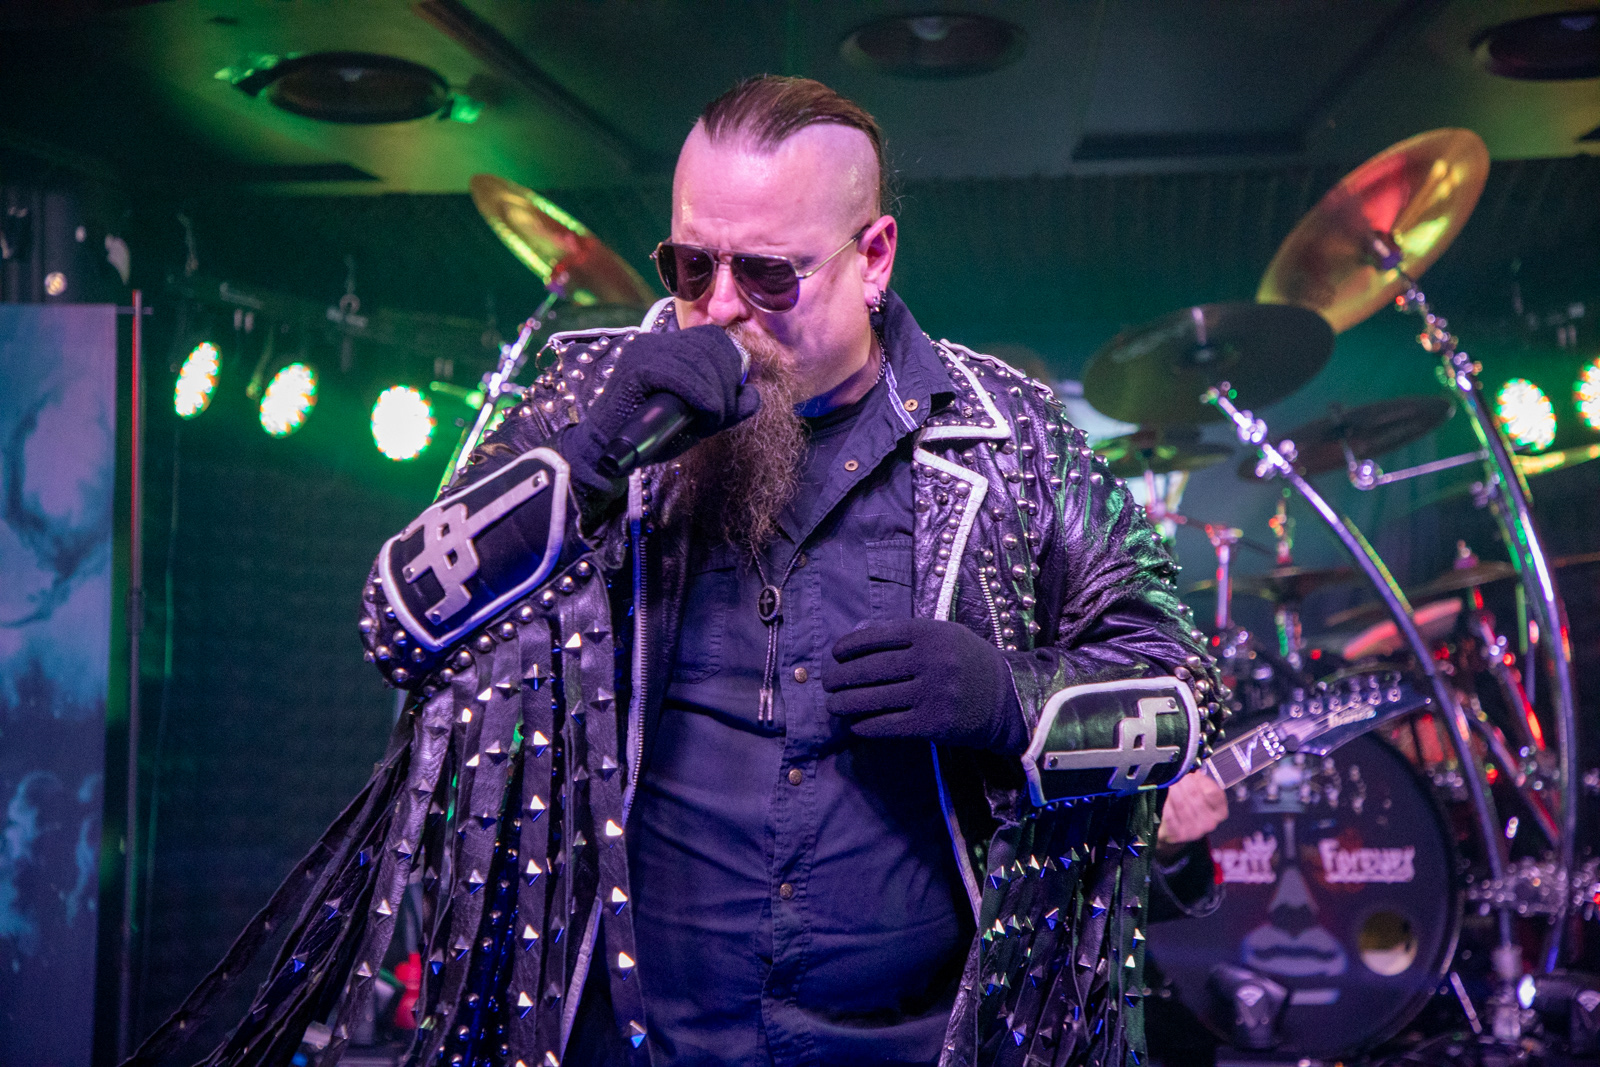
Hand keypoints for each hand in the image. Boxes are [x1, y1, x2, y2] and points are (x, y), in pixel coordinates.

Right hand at [580, 326, 757, 453]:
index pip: (712, 338)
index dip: (729, 367)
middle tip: (721, 416)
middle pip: (711, 346)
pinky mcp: (637, 368)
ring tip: (711, 421)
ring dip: (717, 396)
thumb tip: (753, 394)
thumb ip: (724, 406)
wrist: (608, 455)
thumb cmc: (649, 439)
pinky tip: (703, 418)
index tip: (727, 400)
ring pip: (700, 362)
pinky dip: (702, 398)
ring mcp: (643, 352)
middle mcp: (654, 343)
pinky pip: (683, 376)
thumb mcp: (696, 420)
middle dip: (727, 383)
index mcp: (667, 348)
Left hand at [823, 618, 1027, 753]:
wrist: (1008, 699)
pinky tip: (856, 725)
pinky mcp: (932, 723)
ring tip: (833, 705)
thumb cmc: (970, 663)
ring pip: (875, 698)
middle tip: (827, 682)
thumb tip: (860, 642)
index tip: (835, 653)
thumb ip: (910, 636)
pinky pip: (888, 725)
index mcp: (930, 633)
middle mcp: (930, 661)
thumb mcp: (946, 635)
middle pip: (871, 669)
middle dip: (841, 677)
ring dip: (846, 703)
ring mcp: (931, 693)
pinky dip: (866, 726)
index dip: (851, 646)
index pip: (878, 636)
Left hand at [1156, 771, 1228, 854]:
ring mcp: (1194, 831)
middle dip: (1183, 780)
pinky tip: (1161, 794)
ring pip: (1181, 803)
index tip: (1191, 771)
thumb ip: (1200, 782)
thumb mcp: (1200, 796)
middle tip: (1174, 772)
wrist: (1174, 833)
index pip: (1213, 791)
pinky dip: (1165, 802)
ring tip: (1167, 780)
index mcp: (1219, 812)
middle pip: (1194, 795)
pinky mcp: (1177, 835)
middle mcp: (1210, 823)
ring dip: (1172, 788)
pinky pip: (1169, 814)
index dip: (1200, 779)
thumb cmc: (1188, 808)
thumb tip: (1191, 765)